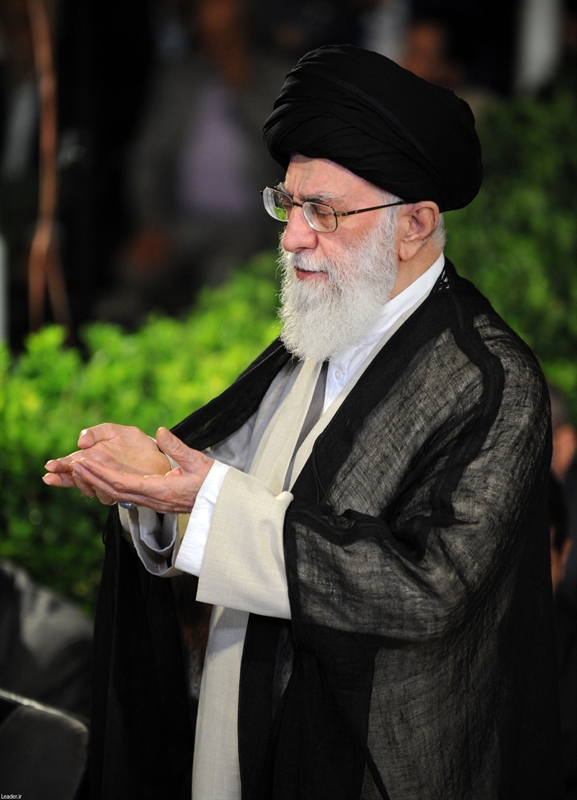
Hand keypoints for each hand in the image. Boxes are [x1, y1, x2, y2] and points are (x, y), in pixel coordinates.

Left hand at [45, 427, 212, 512]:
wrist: (224, 502)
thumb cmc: (214, 482)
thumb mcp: (198, 461)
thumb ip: (178, 447)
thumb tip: (160, 431)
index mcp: (159, 490)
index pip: (122, 482)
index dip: (101, 473)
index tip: (84, 463)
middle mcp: (152, 499)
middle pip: (115, 490)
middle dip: (92, 478)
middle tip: (72, 465)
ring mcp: (153, 502)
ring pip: (119, 493)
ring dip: (98, 481)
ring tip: (81, 469)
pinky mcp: (155, 500)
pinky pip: (127, 493)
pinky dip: (110, 484)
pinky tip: (102, 476)